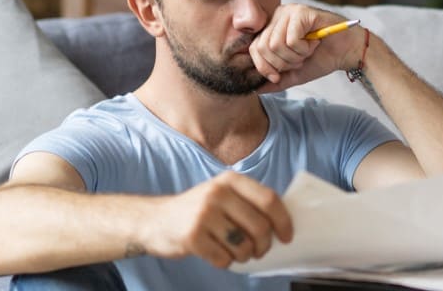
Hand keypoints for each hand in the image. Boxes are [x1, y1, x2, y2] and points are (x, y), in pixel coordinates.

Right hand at [140, 171, 292, 268]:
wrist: (155, 220)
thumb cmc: (198, 210)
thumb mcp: (222, 194)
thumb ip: (248, 202)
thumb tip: (283, 223)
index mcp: (231, 180)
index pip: (269, 200)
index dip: (283, 221)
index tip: (287, 237)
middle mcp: (217, 193)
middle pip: (260, 226)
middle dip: (264, 245)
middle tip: (259, 251)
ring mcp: (203, 215)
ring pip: (243, 246)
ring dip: (244, 256)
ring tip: (236, 252)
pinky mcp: (192, 237)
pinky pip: (224, 259)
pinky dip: (225, 262)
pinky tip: (217, 254)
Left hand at [248, 4, 364, 92]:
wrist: (347, 52)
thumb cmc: (321, 58)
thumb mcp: (293, 73)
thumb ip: (275, 80)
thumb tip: (255, 88)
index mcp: (272, 28)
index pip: (254, 49)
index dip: (264, 67)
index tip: (279, 76)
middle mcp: (278, 16)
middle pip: (263, 47)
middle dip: (283, 63)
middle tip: (301, 60)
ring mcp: (289, 12)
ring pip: (276, 44)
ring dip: (295, 56)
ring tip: (308, 50)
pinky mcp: (301, 12)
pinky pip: (291, 39)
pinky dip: (304, 49)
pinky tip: (315, 43)